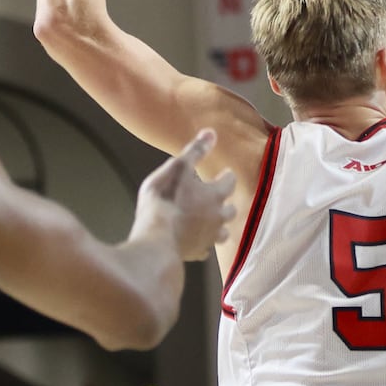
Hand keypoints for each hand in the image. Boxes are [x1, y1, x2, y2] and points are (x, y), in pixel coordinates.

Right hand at [133, 128, 235, 260]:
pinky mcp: (196, 253)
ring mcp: (208, 238)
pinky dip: (202, 244)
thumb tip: (212, 132)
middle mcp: (217, 217)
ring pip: (221, 232)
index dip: (226, 177)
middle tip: (217, 198)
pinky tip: (196, 243)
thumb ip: (195, 151)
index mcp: (215, 195)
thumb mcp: (177, 168)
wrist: (156, 240)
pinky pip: (204, 249)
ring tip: (210, 222)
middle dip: (225, 203)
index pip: (230, 183)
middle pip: (230, 210)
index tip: (224, 173)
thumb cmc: (165, 200)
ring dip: (218, 226)